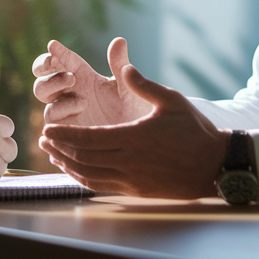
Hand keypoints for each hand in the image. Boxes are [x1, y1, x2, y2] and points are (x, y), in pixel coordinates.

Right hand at [32, 38, 153, 125]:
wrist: (143, 142)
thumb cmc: (136, 110)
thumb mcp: (129, 87)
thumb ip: (120, 65)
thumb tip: (119, 40)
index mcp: (82, 77)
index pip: (62, 62)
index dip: (56, 54)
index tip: (54, 45)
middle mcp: (70, 96)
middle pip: (43, 84)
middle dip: (50, 78)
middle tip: (70, 77)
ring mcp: (67, 117)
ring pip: (46, 107)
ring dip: (59, 102)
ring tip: (84, 102)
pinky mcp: (67, 137)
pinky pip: (52, 132)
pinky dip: (58, 127)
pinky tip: (73, 125)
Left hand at [39, 64, 228, 198]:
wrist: (215, 166)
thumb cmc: (195, 130)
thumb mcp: (171, 100)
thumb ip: (144, 84)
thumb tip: (125, 66)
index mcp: (134, 138)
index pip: (89, 139)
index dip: (65, 136)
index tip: (48, 130)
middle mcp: (129, 162)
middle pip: (84, 158)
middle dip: (60, 150)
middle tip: (43, 141)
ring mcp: (132, 179)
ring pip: (90, 175)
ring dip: (68, 166)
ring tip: (53, 156)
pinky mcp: (136, 191)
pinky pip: (102, 186)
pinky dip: (84, 179)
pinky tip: (76, 171)